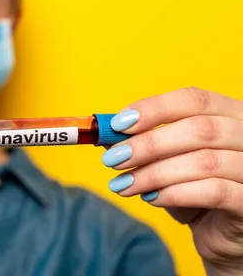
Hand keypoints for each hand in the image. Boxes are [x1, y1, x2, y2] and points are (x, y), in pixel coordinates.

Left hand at [102, 87, 242, 275]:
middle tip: (113, 159)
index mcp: (232, 115)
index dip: (154, 108)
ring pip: (205, 162)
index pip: (194, 99)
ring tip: (123, 184)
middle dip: (148, 144)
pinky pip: (215, 192)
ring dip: (154, 173)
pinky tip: (151, 198)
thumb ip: (142, 143)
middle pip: (200, 129)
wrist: (223, 236)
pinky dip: (175, 193)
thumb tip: (105, 133)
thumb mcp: (167, 161)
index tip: (118, 125)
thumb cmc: (195, 191)